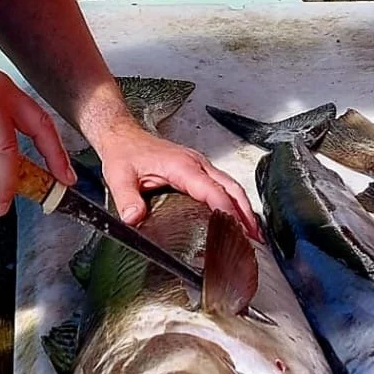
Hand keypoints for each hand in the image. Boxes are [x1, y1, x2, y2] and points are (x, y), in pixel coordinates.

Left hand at [93, 123, 258, 240]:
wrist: (123, 135)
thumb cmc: (125, 153)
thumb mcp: (119, 177)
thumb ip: (127, 199)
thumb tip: (134, 218)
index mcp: (182, 166)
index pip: (213, 191)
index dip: (227, 212)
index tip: (236, 231)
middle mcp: (196, 164)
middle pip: (231, 188)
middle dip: (246, 213)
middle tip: (254, 238)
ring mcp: (199, 165)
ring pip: (231, 186)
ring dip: (243, 208)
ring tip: (252, 233)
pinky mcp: (197, 169)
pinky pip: (222, 184)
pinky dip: (234, 201)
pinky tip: (235, 216)